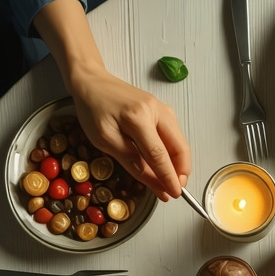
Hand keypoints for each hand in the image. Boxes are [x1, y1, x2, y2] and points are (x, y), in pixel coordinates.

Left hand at [70, 70, 191, 199]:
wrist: (92, 81)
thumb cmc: (93, 109)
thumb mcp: (105, 140)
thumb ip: (130, 161)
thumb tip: (153, 181)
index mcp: (138, 117)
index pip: (159, 154)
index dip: (169, 177)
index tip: (174, 193)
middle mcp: (156, 111)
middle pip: (179, 147)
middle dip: (181, 172)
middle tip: (175, 189)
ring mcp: (163, 109)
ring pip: (180, 143)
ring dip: (179, 164)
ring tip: (169, 180)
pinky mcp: (163, 111)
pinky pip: (174, 137)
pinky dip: (173, 153)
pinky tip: (165, 164)